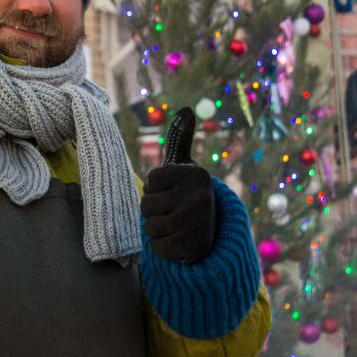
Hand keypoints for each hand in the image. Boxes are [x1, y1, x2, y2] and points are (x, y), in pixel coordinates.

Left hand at [141, 107, 215, 262]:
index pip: (150, 181)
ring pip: (150, 227)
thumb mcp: (183, 165)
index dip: (154, 189)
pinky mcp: (194, 246)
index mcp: (194, 174)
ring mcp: (197, 222)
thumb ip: (180, 138)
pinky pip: (158, 248)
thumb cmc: (185, 193)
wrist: (210, 231)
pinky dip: (162, 248)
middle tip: (171, 211)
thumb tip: (186, 109)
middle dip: (152, 211)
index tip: (169, 191)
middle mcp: (199, 196)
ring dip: (156, 230)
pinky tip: (176, 241)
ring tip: (173, 225)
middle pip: (146, 205)